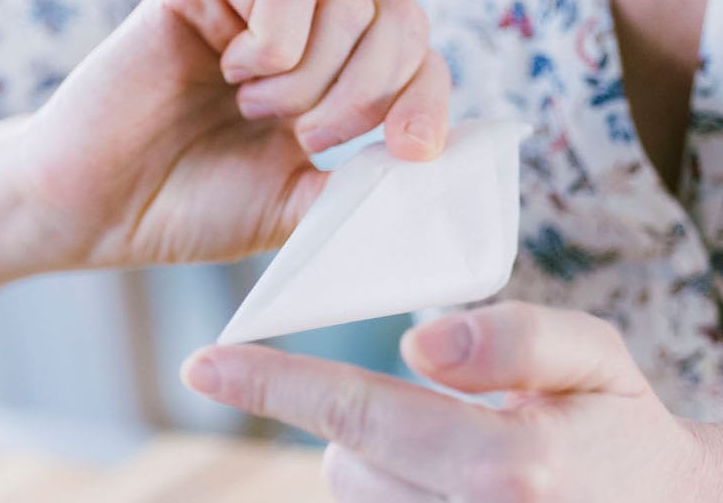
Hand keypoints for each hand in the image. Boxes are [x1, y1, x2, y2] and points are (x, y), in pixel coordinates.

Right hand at [16, 0, 449, 269]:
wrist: (95, 207)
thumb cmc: (189, 208)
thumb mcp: (295, 208)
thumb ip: (359, 186)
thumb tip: (427, 173)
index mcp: (332, 91)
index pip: (418, 64)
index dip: (427, 102)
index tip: (408, 152)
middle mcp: (305, 43)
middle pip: (401, 20)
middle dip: (373, 89)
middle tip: (315, 136)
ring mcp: (258, 12)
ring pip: (350, 4)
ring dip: (314, 77)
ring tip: (257, 112)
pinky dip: (275, 44)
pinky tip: (234, 76)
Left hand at [182, 302, 722, 501]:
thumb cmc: (622, 431)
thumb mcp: (596, 359)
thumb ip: (517, 339)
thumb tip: (420, 343)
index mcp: (509, 469)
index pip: (358, 412)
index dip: (273, 383)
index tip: (203, 363)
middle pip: (346, 458)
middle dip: (369, 425)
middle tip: (447, 413)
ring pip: (358, 493)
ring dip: (386, 464)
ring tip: (462, 456)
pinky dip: (398, 491)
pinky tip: (456, 487)